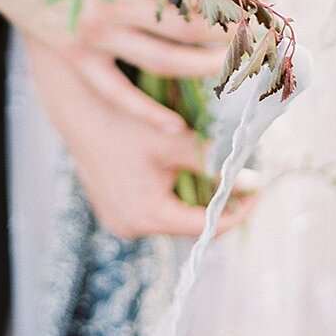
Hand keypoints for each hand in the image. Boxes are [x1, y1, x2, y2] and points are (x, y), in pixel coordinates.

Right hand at [22, 35, 251, 239]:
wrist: (76, 108)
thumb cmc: (125, 121)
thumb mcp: (174, 141)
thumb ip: (213, 163)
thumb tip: (252, 179)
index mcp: (147, 216)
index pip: (207, 227)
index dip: (238, 210)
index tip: (259, 189)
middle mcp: (130, 226)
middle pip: (189, 224)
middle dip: (217, 201)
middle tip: (241, 176)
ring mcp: (118, 219)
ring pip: (171, 215)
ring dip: (195, 196)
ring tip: (215, 169)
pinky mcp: (112, 207)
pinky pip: (152, 206)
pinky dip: (172, 191)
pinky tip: (183, 168)